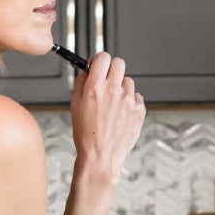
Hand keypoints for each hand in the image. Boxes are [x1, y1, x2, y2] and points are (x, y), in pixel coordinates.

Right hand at [70, 52, 143, 181]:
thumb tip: (86, 69)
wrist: (101, 157)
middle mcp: (113, 91)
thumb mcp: (75, 106)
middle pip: (119, 63)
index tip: (99, 67)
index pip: (103, 57)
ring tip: (113, 106)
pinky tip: (120, 115)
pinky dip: (130, 103)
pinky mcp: (139, 110)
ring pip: (128, 81)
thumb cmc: (87, 135)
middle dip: (112, 69)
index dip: (100, 61)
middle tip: (107, 82)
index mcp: (95, 88)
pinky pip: (136, 97)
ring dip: (121, 89)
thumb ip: (81, 83)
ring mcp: (129, 100)